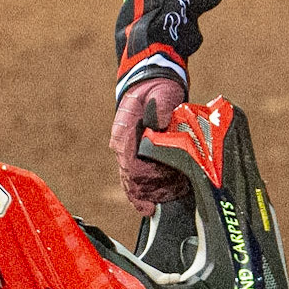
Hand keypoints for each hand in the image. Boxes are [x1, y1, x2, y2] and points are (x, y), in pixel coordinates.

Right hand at [110, 77, 190, 215]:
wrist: (151, 84)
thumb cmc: (158, 91)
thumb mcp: (163, 94)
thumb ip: (163, 108)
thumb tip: (162, 125)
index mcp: (126, 134)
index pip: (133, 164)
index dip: (146, 180)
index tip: (157, 192)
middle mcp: (123, 147)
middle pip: (132, 178)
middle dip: (149, 192)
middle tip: (165, 204)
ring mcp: (129, 152)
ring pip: (132, 182)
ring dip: (149, 194)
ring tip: (164, 204)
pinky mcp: (137, 155)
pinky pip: (136, 178)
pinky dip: (147, 190)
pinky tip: (155, 202)